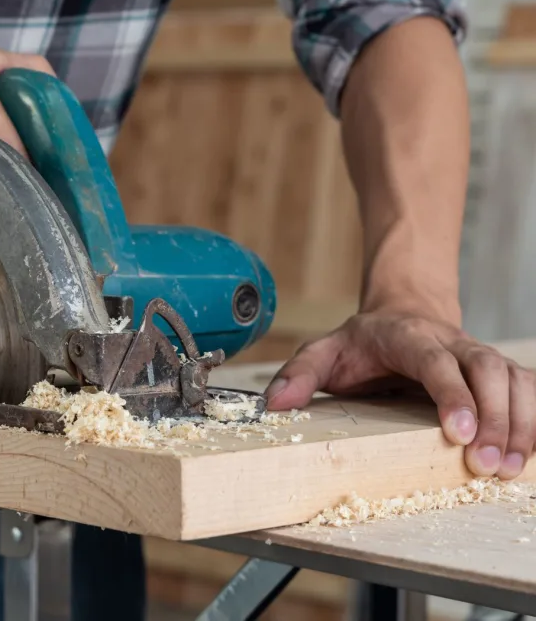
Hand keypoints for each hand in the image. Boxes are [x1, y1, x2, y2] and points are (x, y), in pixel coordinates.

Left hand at [265, 307, 535, 480]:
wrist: (401, 316)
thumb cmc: (362, 344)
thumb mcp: (323, 352)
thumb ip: (299, 374)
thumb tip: (275, 405)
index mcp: (407, 337)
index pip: (435, 361)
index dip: (451, 393)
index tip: (456, 433)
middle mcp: (450, 342)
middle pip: (486, 369)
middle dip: (493, 416)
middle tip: (486, 464)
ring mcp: (477, 355)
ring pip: (515, 378)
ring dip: (520, 421)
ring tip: (510, 468)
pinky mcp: (497, 372)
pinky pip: (529, 388)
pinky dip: (535, 417)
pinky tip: (530, 452)